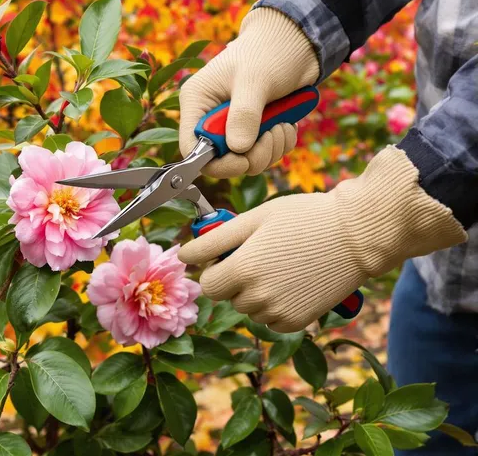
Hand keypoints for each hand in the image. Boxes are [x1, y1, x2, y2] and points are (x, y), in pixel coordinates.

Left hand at [178, 148, 465, 331]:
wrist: (358, 235)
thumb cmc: (304, 218)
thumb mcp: (254, 218)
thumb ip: (214, 240)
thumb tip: (183, 255)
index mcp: (242, 270)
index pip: (208, 284)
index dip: (215, 268)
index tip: (229, 255)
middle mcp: (258, 298)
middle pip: (228, 297)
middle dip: (236, 278)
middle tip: (262, 254)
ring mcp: (279, 313)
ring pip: (250, 309)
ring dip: (256, 293)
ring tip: (282, 265)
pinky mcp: (299, 322)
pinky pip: (272, 321)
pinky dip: (276, 306)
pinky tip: (294, 282)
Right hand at [179, 7, 318, 177]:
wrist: (296, 41)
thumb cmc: (269, 51)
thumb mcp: (255, 81)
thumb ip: (244, 115)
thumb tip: (238, 150)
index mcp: (198, 103)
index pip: (192, 149)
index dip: (216, 163)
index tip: (243, 161)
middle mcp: (210, 118)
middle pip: (222, 159)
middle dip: (252, 155)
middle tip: (272, 136)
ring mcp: (233, 125)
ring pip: (246, 159)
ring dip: (270, 150)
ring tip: (283, 126)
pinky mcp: (254, 129)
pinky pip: (264, 153)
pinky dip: (280, 145)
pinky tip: (287, 126)